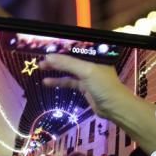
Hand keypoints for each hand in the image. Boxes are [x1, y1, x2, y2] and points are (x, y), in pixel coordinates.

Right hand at [40, 54, 155, 153]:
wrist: (115, 108)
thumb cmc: (104, 86)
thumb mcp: (86, 71)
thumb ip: (67, 63)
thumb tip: (48, 56)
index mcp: (95, 55)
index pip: (75, 47)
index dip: (61, 47)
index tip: (46, 48)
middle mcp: (91, 63)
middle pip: (71, 58)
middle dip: (56, 58)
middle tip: (41, 59)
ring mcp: (88, 75)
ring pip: (68, 70)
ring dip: (55, 69)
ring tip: (41, 67)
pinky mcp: (84, 87)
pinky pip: (69, 81)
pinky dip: (59, 82)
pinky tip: (47, 82)